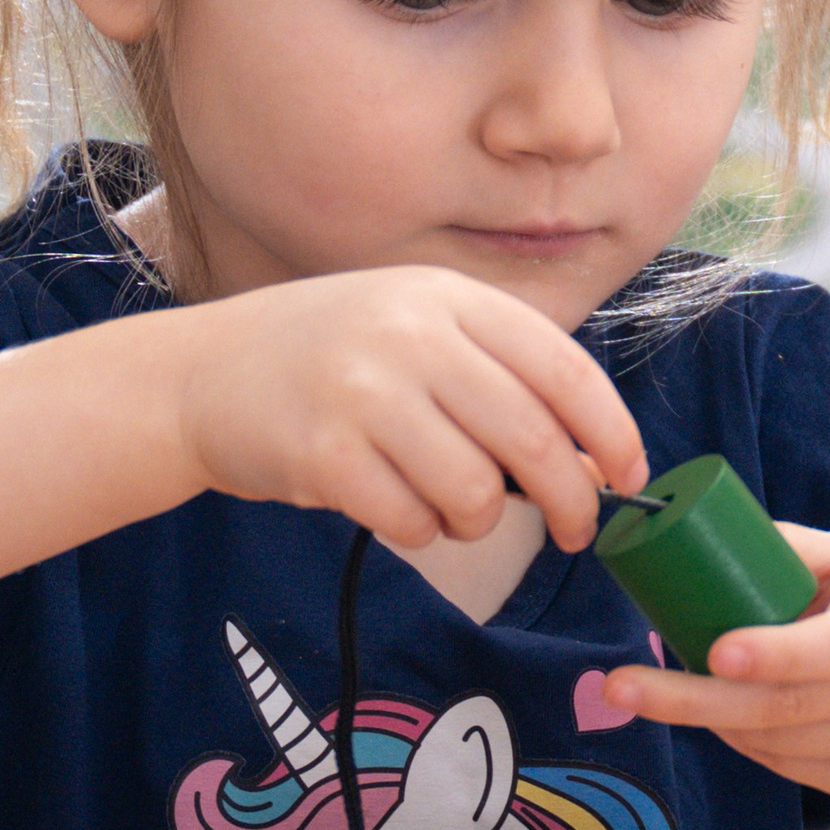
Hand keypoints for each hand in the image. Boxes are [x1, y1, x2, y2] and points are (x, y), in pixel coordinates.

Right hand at [172, 267, 645, 554]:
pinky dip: (420, 532)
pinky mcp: (323, 454)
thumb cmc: (328, 360)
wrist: (200, 375)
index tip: (629, 478)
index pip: (563, 368)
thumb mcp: (414, 330)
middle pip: (532, 438)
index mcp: (447, 297)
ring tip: (453, 508)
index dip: (612, 432)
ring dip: (480, 521)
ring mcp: (363, 392)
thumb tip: (595, 461)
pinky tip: (396, 508)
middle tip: (574, 529)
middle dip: (571, 499)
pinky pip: (412, 522)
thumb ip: (499, 378)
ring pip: (476, 491)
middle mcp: (409, 336)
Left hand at [603, 524, 829, 802]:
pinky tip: (719, 715)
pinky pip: (794, 770)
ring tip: (659, 690)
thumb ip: (796, 548)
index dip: (779, 653)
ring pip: (785, 745)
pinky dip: (745, 743)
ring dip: (711, 720)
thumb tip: (703, 533)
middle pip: (796, 706)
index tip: (713, 653)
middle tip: (621, 686)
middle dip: (697, 701)